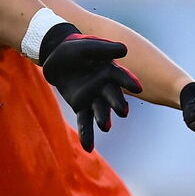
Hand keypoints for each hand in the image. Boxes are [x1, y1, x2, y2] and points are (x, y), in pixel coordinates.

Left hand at [39, 22, 142, 151]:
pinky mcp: (81, 106)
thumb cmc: (76, 49)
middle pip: (113, 97)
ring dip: (103, 118)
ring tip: (105, 126)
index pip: (122, 77)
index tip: (137, 88)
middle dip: (118, 104)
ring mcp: (94, 98)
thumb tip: (124, 50)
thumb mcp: (88, 47)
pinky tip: (88, 148)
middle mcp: (106, 87)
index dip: (129, 81)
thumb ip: (104, 49)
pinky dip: (87, 134)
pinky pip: (85, 121)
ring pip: (100, 110)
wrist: (57, 56)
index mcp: (110, 71)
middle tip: (122, 112)